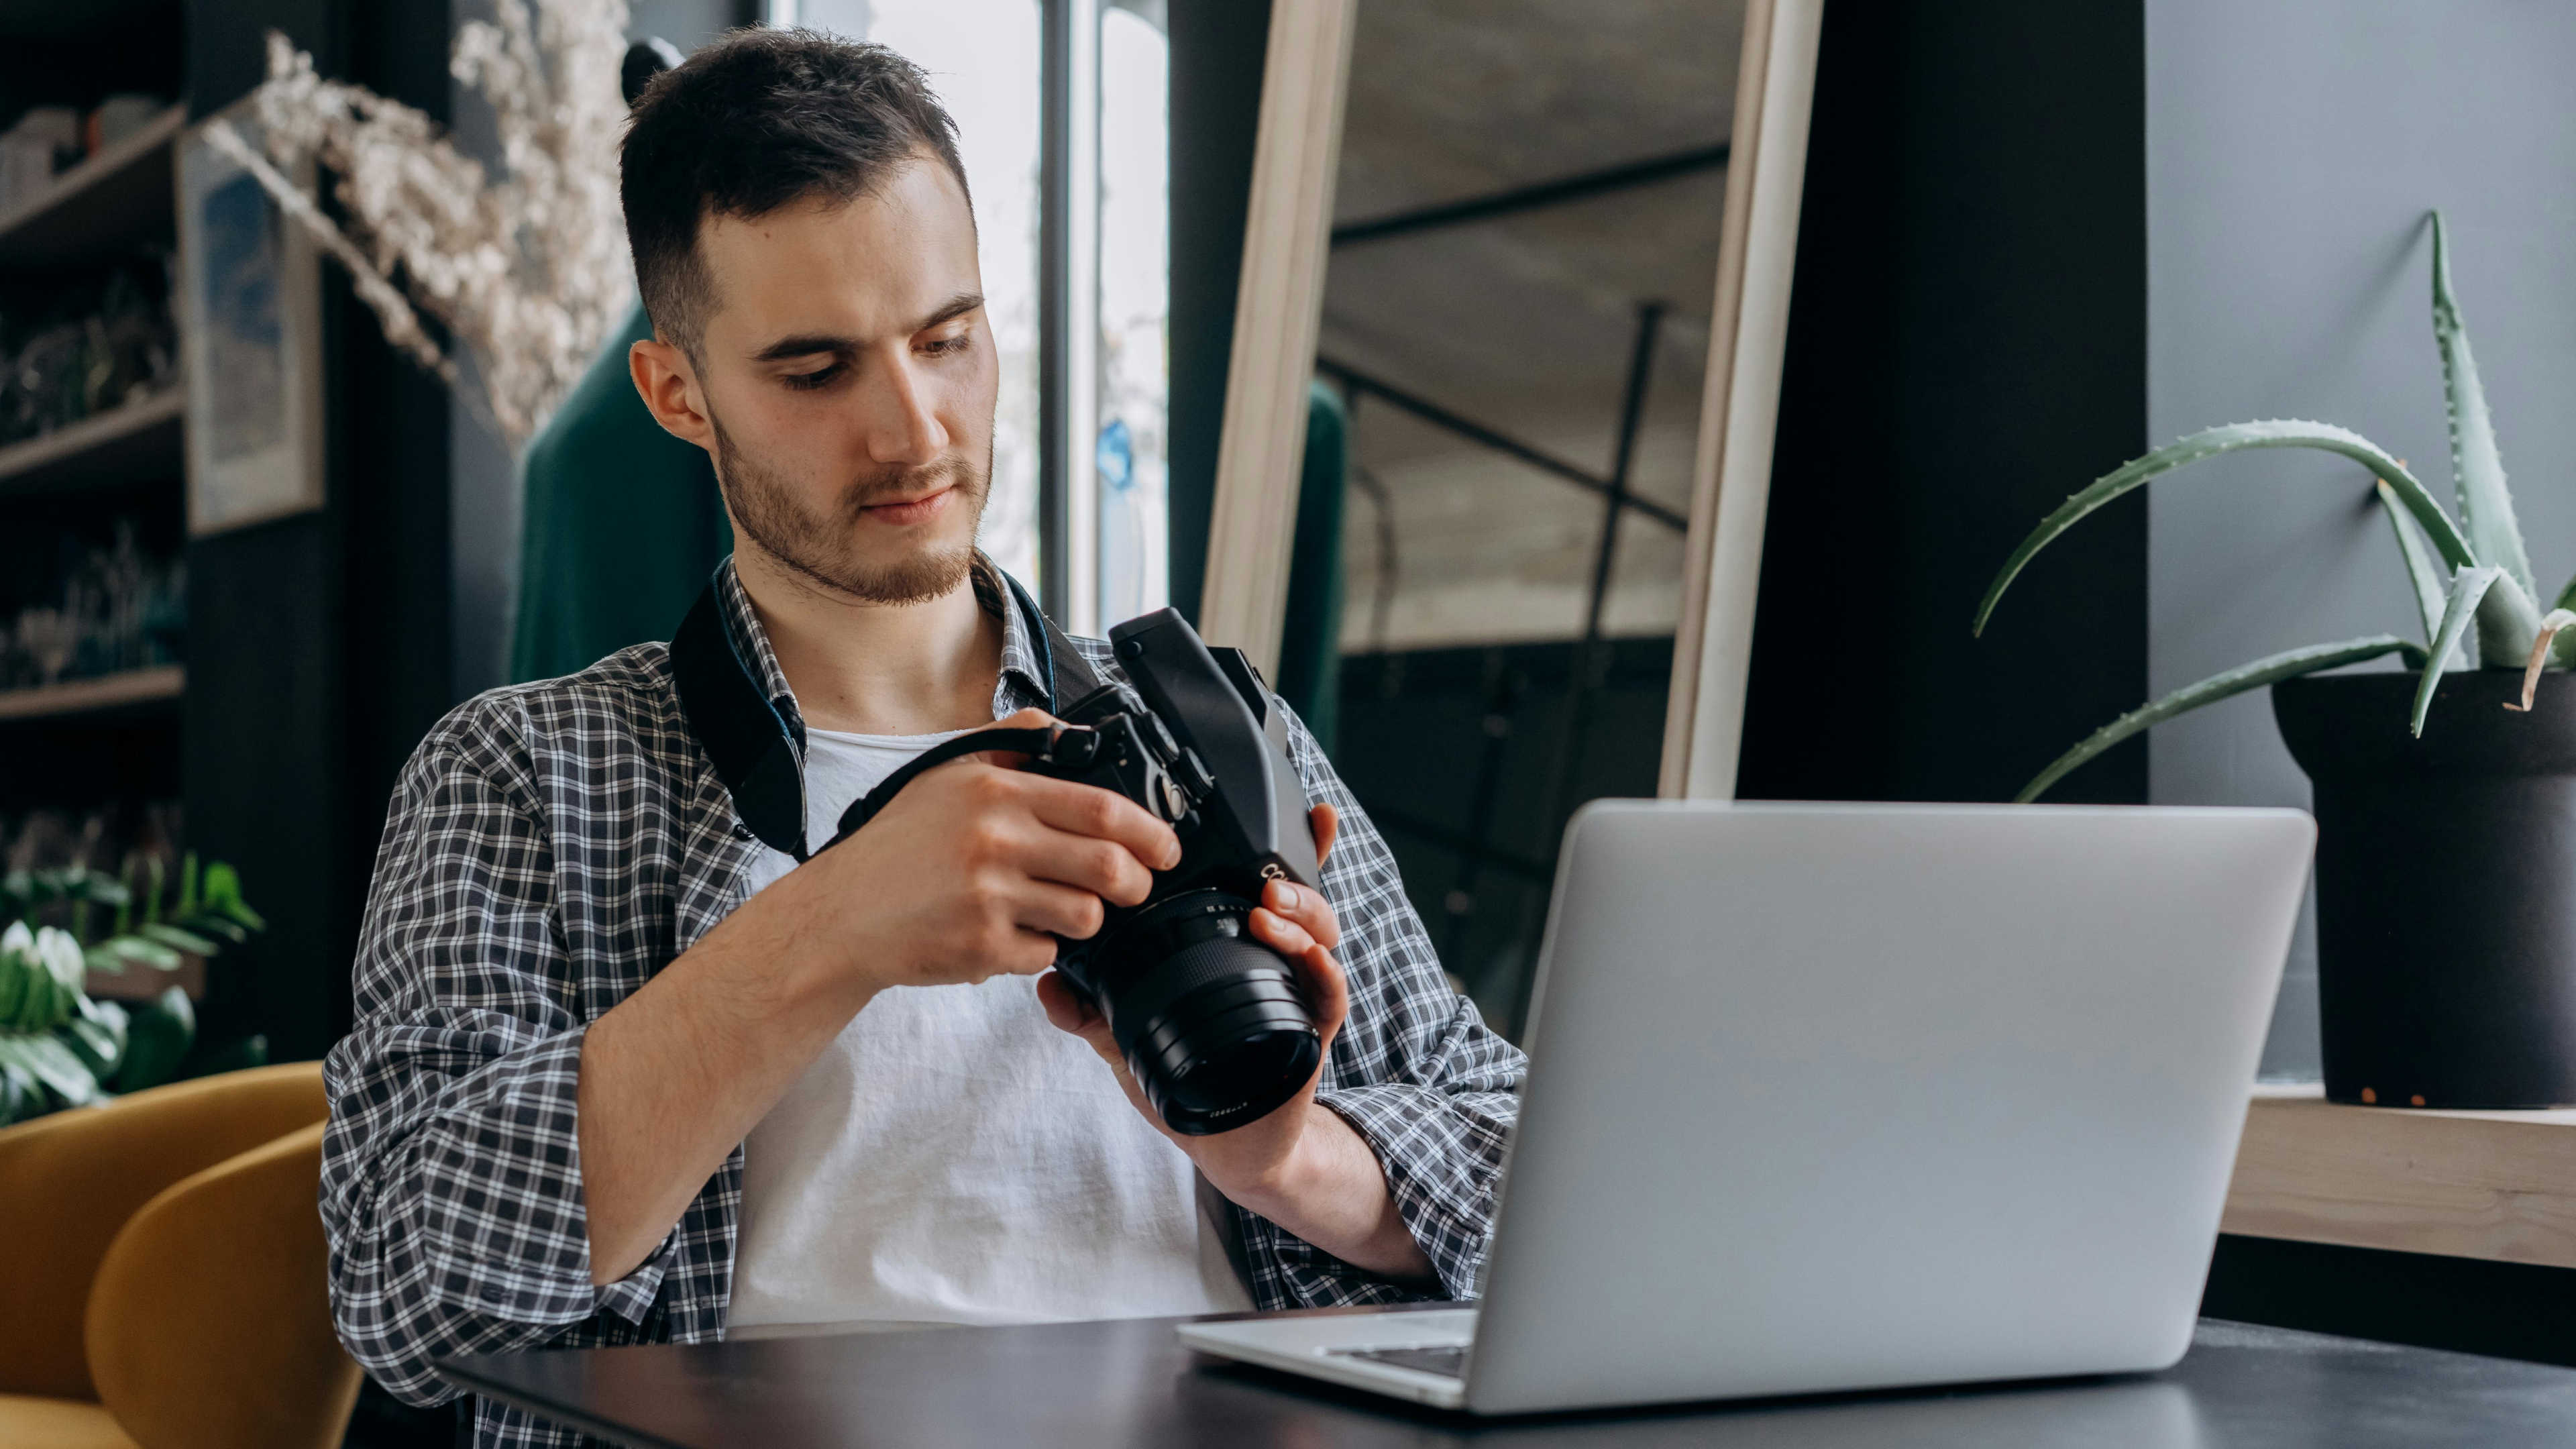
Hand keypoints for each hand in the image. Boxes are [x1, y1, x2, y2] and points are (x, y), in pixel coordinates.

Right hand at [768, 707, 1183, 1000]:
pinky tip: (1009, 934)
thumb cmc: (898, 846)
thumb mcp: (949, 774)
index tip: (1166, 847)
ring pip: (1086, 916)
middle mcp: (996, 842)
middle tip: (1135, 888)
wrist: (840, 914)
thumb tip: (1076, 732)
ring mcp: (990, 898)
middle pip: (1110, 867)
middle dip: (1138, 883)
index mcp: (996, 794)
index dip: (1151, 832)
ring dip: (1085, 918)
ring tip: (1056, 909)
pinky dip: (1039, 949)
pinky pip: (1047, 954)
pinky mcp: (982, 948)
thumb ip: (1016, 747)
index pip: (1102, 809)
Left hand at [1039, 803, 1425, 1281]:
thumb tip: (1046, 982)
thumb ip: (1088, 1012)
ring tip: (1270, 906)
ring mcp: (1298, 994)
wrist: (1227, 1145)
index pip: (1257, 885)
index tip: (1281, 809)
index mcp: (1236, 950)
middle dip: (1295, 870)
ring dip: (1302, 914)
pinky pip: (1329, 994)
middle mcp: (1274, 962)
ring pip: (1320, 935)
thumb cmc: (1185, 1086)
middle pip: (1300, 898)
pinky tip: (1308, 958)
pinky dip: (1322, 971)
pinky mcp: (1312, 1032)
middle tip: (1264, 870)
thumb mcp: (1127, 1041)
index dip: (1276, 845)